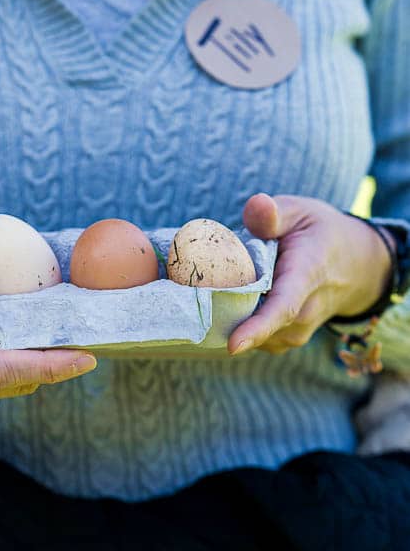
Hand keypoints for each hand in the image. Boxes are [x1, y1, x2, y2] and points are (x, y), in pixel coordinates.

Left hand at [228, 193, 393, 355]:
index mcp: (307, 275)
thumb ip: (274, 213)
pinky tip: (231, 300)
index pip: (283, 308)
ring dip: (229, 316)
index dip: (257, 328)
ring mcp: (296, 331)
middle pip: (258, 325)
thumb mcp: (300, 211)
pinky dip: (236, 323)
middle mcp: (304, 311)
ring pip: (251, 334)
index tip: (234, 345)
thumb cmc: (319, 234)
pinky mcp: (285, 340)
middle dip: (223, 314)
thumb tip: (256, 205)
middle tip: (195, 289)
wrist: (354, 266)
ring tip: (224, 285)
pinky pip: (253, 339)